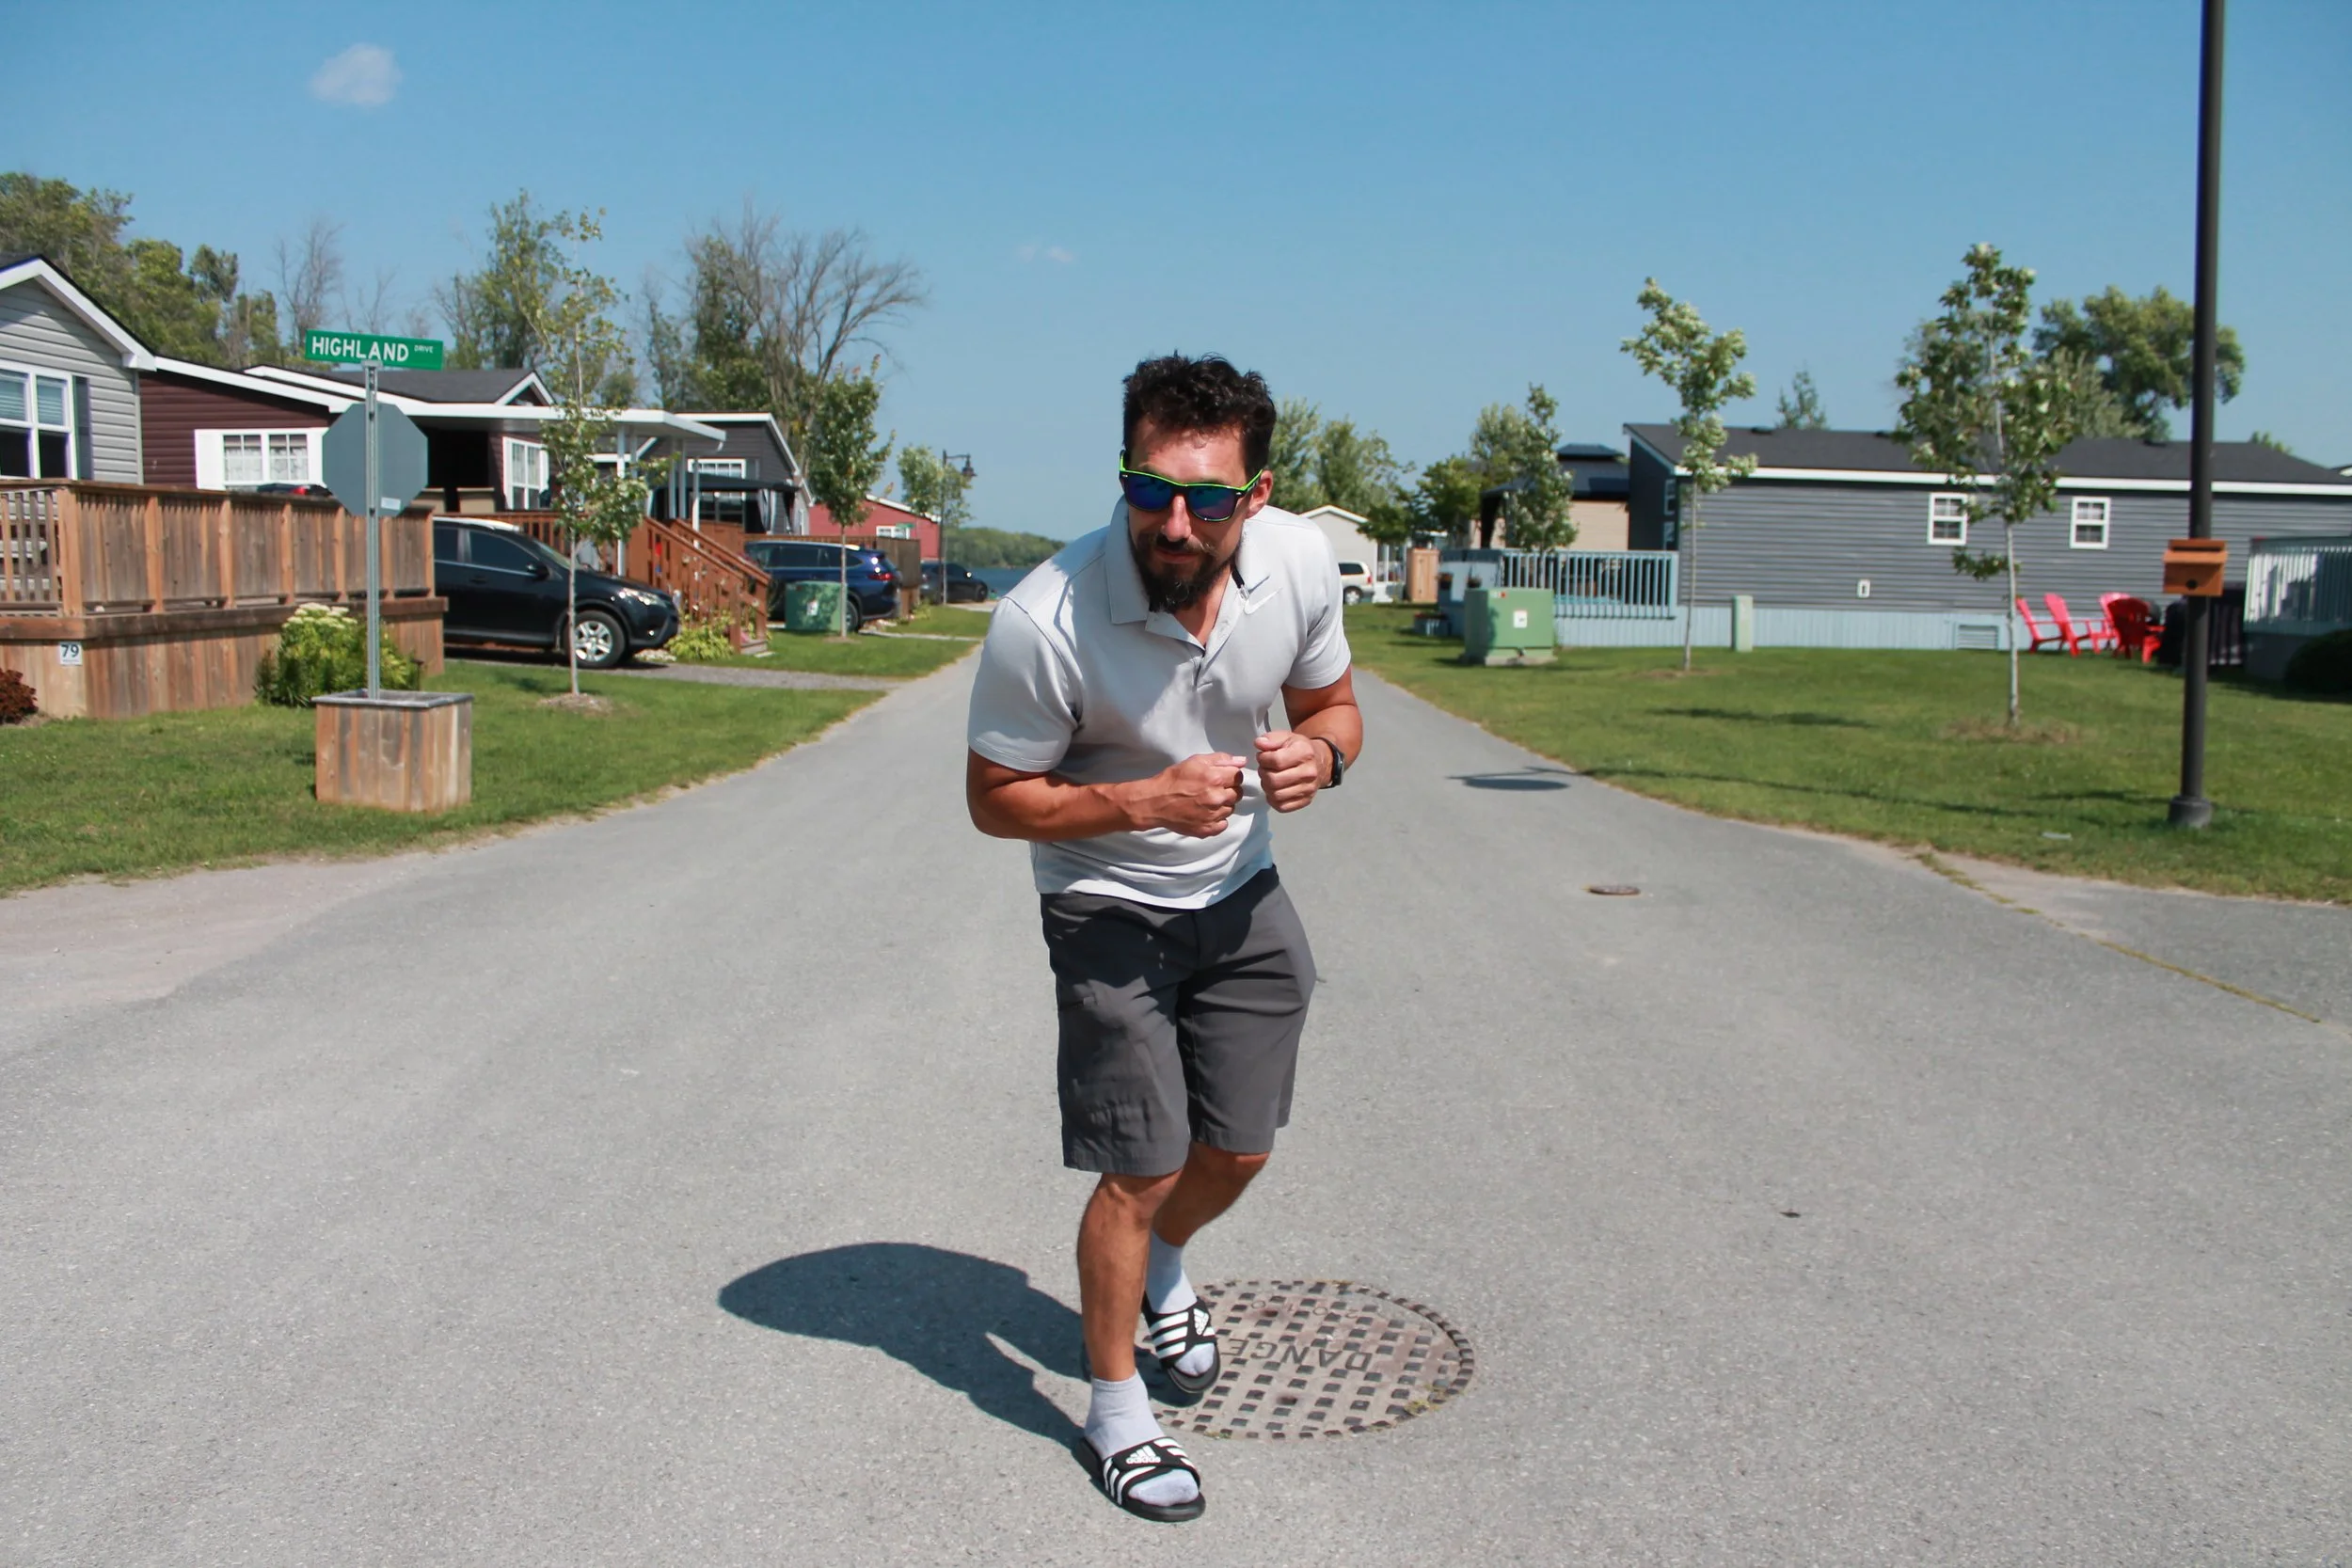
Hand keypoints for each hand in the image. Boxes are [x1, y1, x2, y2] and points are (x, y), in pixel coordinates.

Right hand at [1126, 752, 1247, 837]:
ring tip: (1207, 801)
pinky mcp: (1208, 829)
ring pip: (1231, 809)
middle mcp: (1217, 798)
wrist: (1155, 802)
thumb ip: (1221, 759)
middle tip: (1213, 789)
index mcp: (1215, 778)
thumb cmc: (1174, 779)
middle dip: (1228, 790)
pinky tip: (1206, 813)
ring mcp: (1213, 816)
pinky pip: (1223, 824)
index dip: (1230, 776)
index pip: (1238, 776)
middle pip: (1238, 793)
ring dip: (1223, 804)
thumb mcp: (1195, 761)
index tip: (1221, 777)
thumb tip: (1242, 761)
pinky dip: (1218, 819)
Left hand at [1254, 729, 1323, 812]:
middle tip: (1265, 769)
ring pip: (1276, 795)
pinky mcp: (1305, 801)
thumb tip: (1260, 744)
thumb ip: (1271, 739)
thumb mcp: (1287, 737)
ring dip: (1267, 787)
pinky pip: (1281, 807)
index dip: (1263, 759)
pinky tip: (1275, 789)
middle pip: (1274, 780)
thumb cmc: (1300, 749)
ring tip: (1270, 778)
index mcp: (1304, 753)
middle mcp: (1309, 773)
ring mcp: (1308, 789)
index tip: (1263, 757)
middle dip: (1263, 773)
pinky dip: (1273, 799)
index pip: (1276, 761)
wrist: (1320, 762)